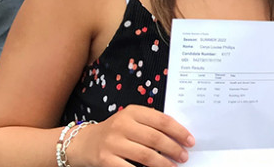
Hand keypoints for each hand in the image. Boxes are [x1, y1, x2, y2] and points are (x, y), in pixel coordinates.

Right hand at [69, 105, 193, 166]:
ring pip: (146, 155)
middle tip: (184, 156)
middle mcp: (122, 125)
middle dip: (173, 149)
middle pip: (155, 138)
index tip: (190, 141)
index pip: (162, 121)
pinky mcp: (106, 160)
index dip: (179, 131)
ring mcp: (113, 143)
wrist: (84, 143)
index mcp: (132, 112)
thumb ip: (151, 124)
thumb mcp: (131, 120)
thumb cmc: (115, 131)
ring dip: (164, 164)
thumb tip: (178, 136)